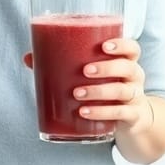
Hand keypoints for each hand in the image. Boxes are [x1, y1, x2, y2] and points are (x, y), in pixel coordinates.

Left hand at [22, 37, 150, 128]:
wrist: (132, 119)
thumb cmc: (108, 88)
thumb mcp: (94, 76)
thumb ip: (65, 65)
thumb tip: (29, 57)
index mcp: (125, 62)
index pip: (132, 48)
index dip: (121, 45)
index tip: (104, 46)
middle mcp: (134, 78)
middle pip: (128, 67)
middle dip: (106, 67)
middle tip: (85, 71)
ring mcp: (135, 98)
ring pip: (122, 91)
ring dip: (99, 92)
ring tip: (78, 94)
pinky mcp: (132, 116)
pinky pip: (120, 113)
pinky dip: (101, 113)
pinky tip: (84, 113)